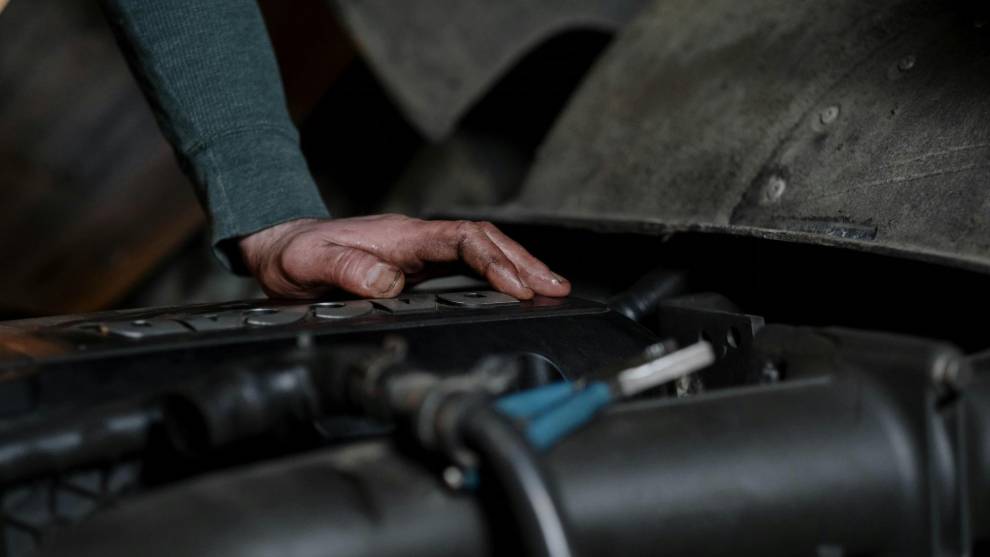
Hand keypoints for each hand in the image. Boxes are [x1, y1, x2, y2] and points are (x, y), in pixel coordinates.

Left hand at [238, 215, 570, 299]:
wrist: (282, 247)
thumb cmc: (296, 255)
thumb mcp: (313, 264)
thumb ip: (349, 271)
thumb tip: (390, 283)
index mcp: (402, 237)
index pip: (462, 240)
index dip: (494, 262)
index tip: (518, 287)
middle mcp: (418, 241)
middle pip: (485, 242)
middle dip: (524, 263)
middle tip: (557, 287)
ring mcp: (420, 252)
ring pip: (482, 251)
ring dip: (518, 268)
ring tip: (552, 288)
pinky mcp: (418, 266)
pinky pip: (467, 265)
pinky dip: (496, 275)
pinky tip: (512, 291)